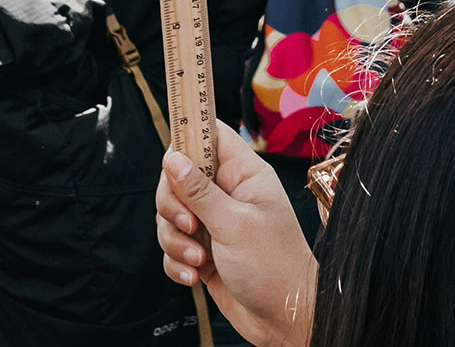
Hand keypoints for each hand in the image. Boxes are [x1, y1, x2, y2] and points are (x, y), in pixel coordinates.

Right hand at [157, 121, 314, 346]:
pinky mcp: (203, 252)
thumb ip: (199, 191)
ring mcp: (214, 223)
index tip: (170, 158)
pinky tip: (194, 276)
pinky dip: (177, 262)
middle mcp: (228, 195)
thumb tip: (172, 158)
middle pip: (178, 178)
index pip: (211, 136)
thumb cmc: (274, 267)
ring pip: (171, 215)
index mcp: (245, 175)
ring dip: (175, 240)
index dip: (188, 137)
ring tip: (198, 259)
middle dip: (173, 204)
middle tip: (190, 225)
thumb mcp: (234, 224)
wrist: (284, 318)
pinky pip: (173, 246)